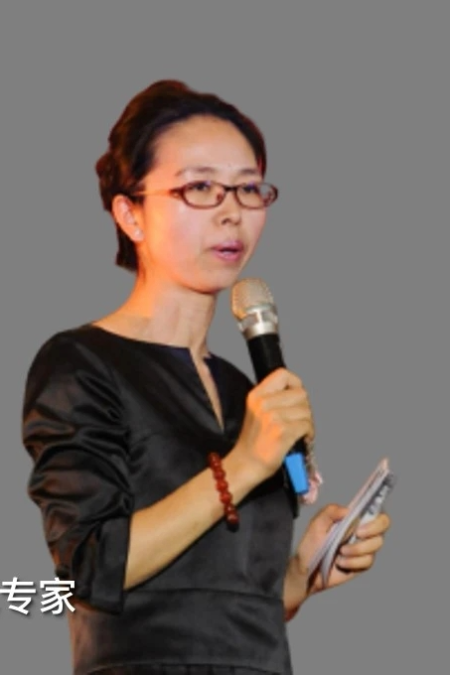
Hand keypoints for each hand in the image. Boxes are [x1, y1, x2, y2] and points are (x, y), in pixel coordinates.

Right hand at [233, 368, 313, 483]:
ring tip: (300, 431)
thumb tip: (298, 393)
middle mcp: (263, 403)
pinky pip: (306, 425)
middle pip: (301, 393)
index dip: (295, 383)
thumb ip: (273, 398)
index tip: (296, 397)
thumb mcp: (256, 410)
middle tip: (299, 419)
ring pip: (306, 410)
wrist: (246, 464)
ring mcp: (272, 417)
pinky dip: (308, 433)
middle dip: (304, 407)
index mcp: (256, 395)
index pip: (283, 374)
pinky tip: (302, 439)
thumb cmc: (254, 441)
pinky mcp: (282, 432)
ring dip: (307, 422)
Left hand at [299, 504, 391, 595]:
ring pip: (375, 546)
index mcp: (354, 520)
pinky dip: (353, 562)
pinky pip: (367, 562)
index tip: (360, 527)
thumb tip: (347, 510)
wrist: (307, 569)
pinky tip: (341, 562)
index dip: (377, 519)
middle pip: (382, 530)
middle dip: (371, 533)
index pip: (377, 514)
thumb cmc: (311, 544)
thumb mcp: (317, 524)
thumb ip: (330, 511)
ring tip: (341, 552)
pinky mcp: (362, 564)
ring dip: (357, 549)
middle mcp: (362, 533)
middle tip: (356, 535)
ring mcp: (364, 549)